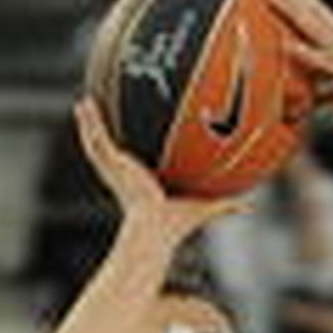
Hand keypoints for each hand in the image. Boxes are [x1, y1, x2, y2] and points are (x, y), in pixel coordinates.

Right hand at [73, 96, 241, 238]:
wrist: (155, 229)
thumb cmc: (175, 226)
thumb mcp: (204, 207)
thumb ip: (226, 204)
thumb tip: (250, 207)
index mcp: (143, 185)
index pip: (136, 165)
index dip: (132, 154)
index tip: (134, 140)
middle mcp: (126, 176)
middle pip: (113, 151)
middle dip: (106, 135)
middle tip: (102, 116)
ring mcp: (115, 171)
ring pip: (98, 143)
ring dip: (89, 124)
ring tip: (83, 103)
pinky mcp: (111, 165)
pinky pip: (98, 139)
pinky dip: (89, 123)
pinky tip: (83, 104)